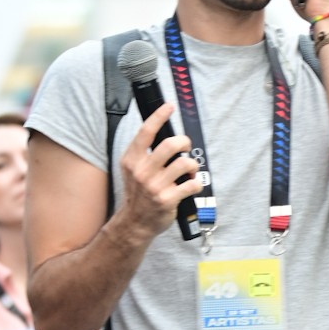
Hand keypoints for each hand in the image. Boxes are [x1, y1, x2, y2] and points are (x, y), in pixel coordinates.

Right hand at [116, 101, 204, 237]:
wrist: (135, 222)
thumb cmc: (138, 194)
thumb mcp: (132, 170)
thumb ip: (144, 153)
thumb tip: (166, 134)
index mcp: (132, 160)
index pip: (146, 132)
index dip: (159, 116)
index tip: (169, 106)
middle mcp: (142, 171)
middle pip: (171, 145)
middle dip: (184, 142)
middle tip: (186, 147)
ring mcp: (155, 186)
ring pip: (184, 163)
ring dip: (192, 165)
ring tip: (190, 170)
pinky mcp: (167, 199)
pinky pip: (191, 184)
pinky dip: (196, 183)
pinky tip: (192, 185)